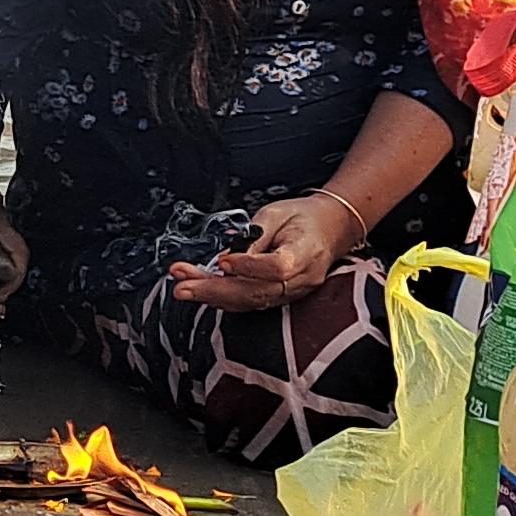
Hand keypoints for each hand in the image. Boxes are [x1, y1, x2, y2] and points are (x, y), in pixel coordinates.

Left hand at [167, 196, 351, 311]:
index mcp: (307, 252)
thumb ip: (254, 237)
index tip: (223, 261)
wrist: (331, 228)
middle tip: (184, 286)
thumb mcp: (276, 213)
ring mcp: (294, 292)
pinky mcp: (283, 297)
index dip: (248, 267)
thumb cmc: (305, 217)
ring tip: (184, 287)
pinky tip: (202, 291)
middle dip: (216, 291)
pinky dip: (225, 299)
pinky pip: (252, 302)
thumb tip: (227, 260)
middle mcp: (302, 279)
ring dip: (214, 296)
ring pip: (251, 301)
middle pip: (258, 292)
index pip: (277, 267)